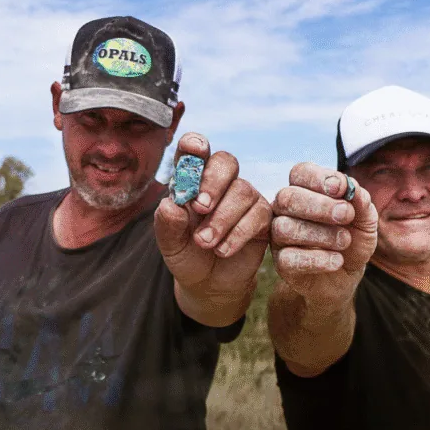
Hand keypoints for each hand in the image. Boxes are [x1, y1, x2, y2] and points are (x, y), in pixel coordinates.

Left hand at [154, 133, 271, 322]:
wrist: (208, 283)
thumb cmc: (187, 254)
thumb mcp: (169, 243)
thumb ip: (166, 224)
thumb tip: (171, 205)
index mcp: (193, 179)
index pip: (195, 151)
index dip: (195, 145)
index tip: (194, 150)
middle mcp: (221, 183)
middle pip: (226, 161)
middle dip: (213, 182)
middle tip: (200, 207)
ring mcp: (244, 198)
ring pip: (242, 190)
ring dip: (222, 218)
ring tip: (204, 243)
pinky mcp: (262, 217)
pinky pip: (258, 214)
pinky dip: (238, 233)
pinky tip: (222, 250)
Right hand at [271, 162, 376, 304]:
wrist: (347, 274)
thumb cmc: (352, 239)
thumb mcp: (365, 219)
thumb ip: (361, 202)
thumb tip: (353, 189)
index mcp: (304, 190)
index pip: (300, 173)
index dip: (319, 178)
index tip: (341, 189)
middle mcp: (285, 210)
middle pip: (287, 197)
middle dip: (319, 205)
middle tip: (346, 215)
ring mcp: (279, 237)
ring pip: (285, 228)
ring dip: (321, 234)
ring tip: (345, 241)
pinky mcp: (281, 263)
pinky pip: (290, 258)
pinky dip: (318, 259)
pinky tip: (337, 260)